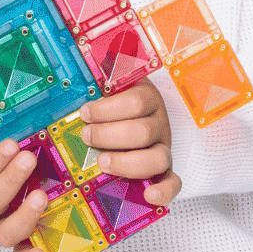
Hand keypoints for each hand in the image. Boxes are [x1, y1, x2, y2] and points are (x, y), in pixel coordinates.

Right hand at [0, 140, 51, 251]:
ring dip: (22, 215)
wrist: (25, 188)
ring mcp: (1, 227)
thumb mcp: (8, 150)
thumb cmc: (15, 162)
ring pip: (2, 232)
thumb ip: (9, 139)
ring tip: (41, 196)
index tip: (11, 144)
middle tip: (29, 159)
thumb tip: (25, 109)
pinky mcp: (20, 244)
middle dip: (9, 180)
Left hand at [79, 78, 181, 205]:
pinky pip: (174, 183)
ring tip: (102, 162)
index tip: (85, 112)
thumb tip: (77, 55)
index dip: (108, 109)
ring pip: (156, 158)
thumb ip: (100, 78)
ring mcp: (164, 148)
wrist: (136, 120)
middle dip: (108, 135)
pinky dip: (164, 191)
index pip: (134, 102)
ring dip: (126, 162)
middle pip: (141, 131)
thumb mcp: (110, 87)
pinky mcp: (166, 171)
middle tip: (86, 136)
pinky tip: (148, 196)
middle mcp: (159, 123)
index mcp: (147, 98)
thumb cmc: (115, 106)